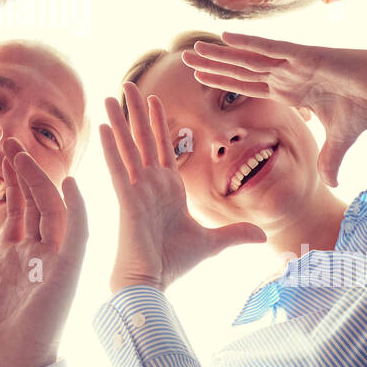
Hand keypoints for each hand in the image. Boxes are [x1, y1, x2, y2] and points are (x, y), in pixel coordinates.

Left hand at [0, 139, 87, 366]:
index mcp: (13, 263)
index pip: (17, 211)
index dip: (11, 182)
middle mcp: (36, 259)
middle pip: (37, 202)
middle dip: (24, 170)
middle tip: (8, 139)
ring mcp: (52, 265)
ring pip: (54, 210)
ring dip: (41, 179)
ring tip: (22, 150)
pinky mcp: (65, 275)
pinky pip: (76, 235)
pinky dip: (76, 208)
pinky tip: (70, 182)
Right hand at [101, 82, 263, 293]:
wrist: (153, 283)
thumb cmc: (174, 263)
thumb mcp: (212, 243)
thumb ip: (234, 233)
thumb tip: (262, 235)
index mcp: (168, 189)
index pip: (162, 147)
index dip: (158, 123)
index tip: (154, 98)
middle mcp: (150, 184)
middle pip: (143, 138)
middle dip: (137, 111)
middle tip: (129, 83)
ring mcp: (137, 189)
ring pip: (128, 147)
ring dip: (120, 121)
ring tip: (112, 95)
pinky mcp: (128, 199)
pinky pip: (119, 168)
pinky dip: (112, 147)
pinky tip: (104, 126)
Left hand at [181, 33, 366, 186]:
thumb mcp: (341, 140)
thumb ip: (331, 159)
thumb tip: (333, 184)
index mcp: (290, 91)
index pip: (247, 86)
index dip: (223, 82)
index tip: (198, 79)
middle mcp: (287, 74)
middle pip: (241, 70)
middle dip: (212, 65)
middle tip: (183, 59)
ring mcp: (294, 63)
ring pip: (249, 58)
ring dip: (221, 54)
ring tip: (194, 48)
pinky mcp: (307, 55)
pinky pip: (273, 48)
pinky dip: (250, 43)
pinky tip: (226, 37)